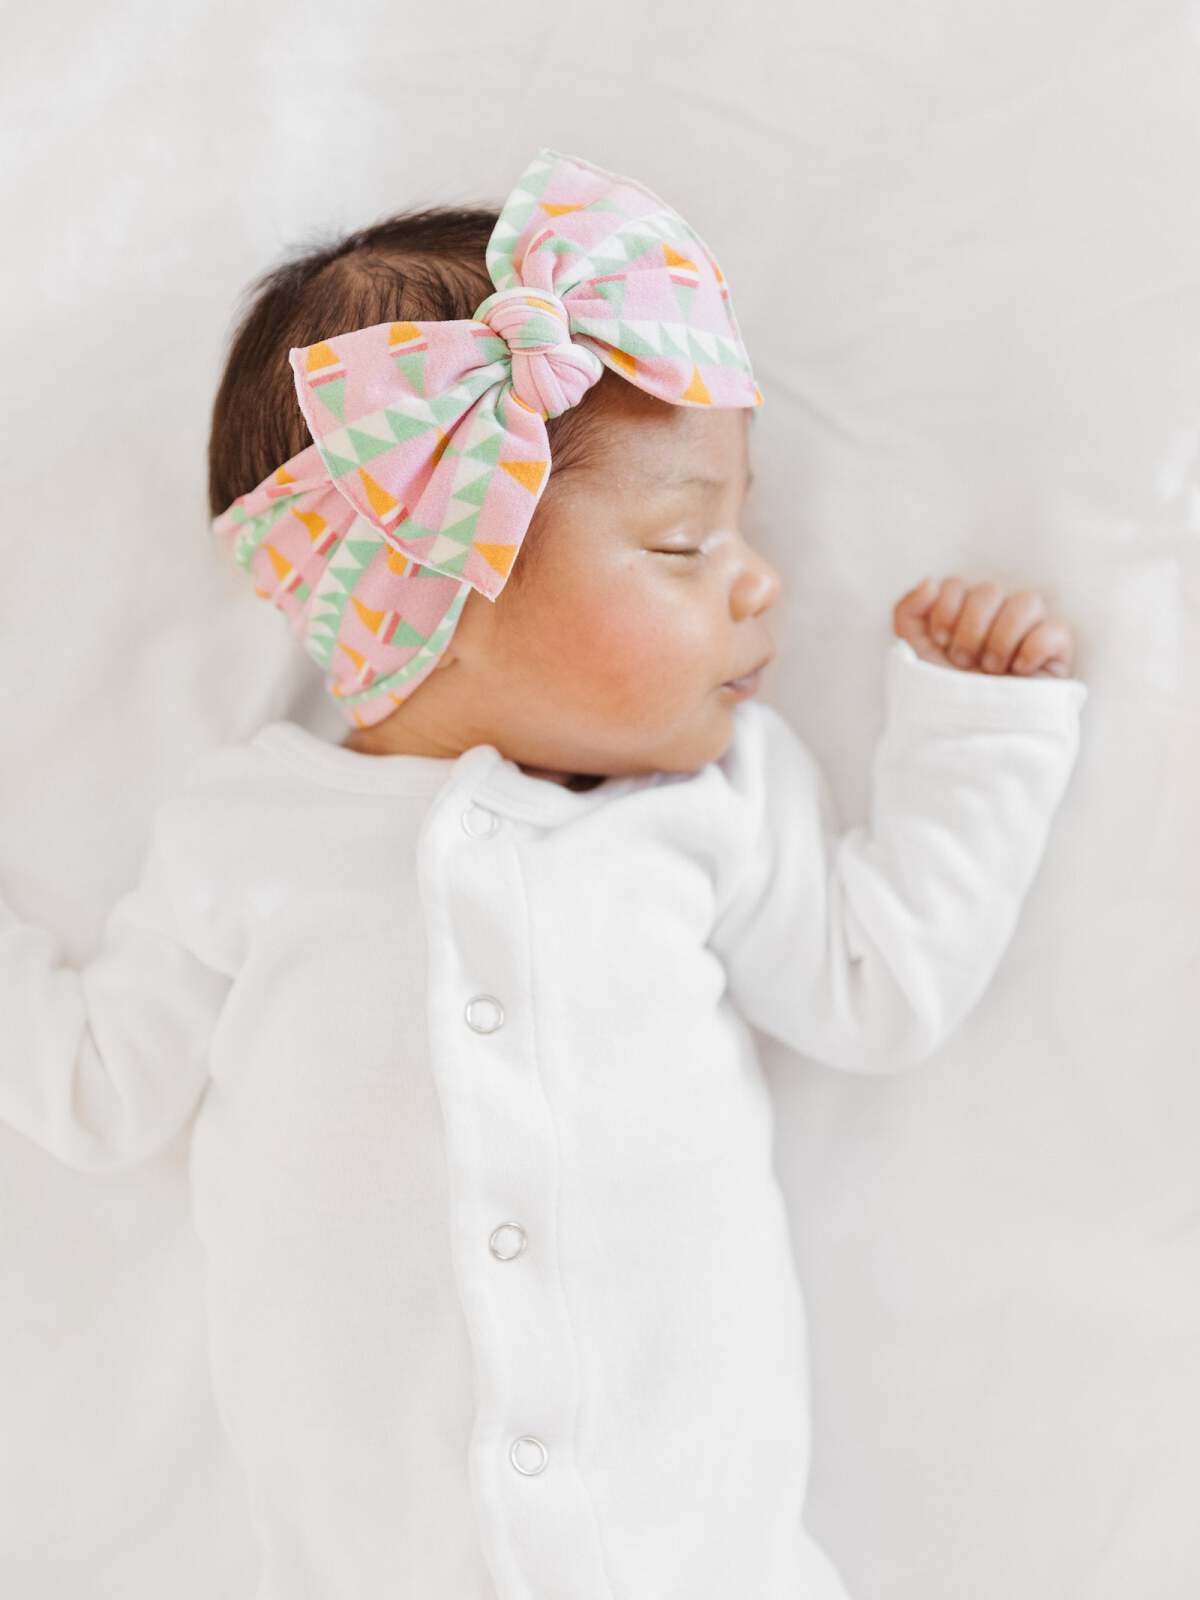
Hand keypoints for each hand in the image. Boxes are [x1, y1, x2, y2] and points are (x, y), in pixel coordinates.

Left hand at [893, 576, 1075, 677]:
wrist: (970, 736)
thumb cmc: (945, 694)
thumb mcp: (914, 654)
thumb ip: (908, 612)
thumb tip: (930, 582)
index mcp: (965, 613)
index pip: (957, 585)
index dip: (945, 611)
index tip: (941, 644)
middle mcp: (998, 617)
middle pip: (989, 590)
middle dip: (970, 630)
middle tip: (964, 662)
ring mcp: (1030, 632)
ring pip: (1028, 601)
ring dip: (1001, 638)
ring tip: (991, 669)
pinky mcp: (1057, 654)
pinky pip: (1056, 629)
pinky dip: (1033, 649)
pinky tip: (1018, 672)